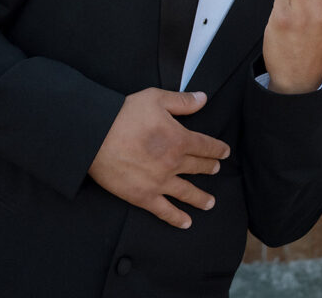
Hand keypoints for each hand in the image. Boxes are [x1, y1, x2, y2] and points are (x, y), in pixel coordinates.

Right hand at [88, 88, 229, 228]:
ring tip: (210, 203)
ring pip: (186, 192)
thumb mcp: (157, 98)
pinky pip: (164, 211)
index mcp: (179, 139)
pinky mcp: (143, 196)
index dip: (217, 149)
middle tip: (216, 170)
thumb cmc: (125, 114)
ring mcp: (159, 182)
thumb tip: (203, 98)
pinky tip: (186, 223)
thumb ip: (183, 101)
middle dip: (209, 168)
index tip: (224, 152)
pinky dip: (176, 218)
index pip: (205, 146)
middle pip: (197, 167)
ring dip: (200, 198)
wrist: (96, 136)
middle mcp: (173, 163)